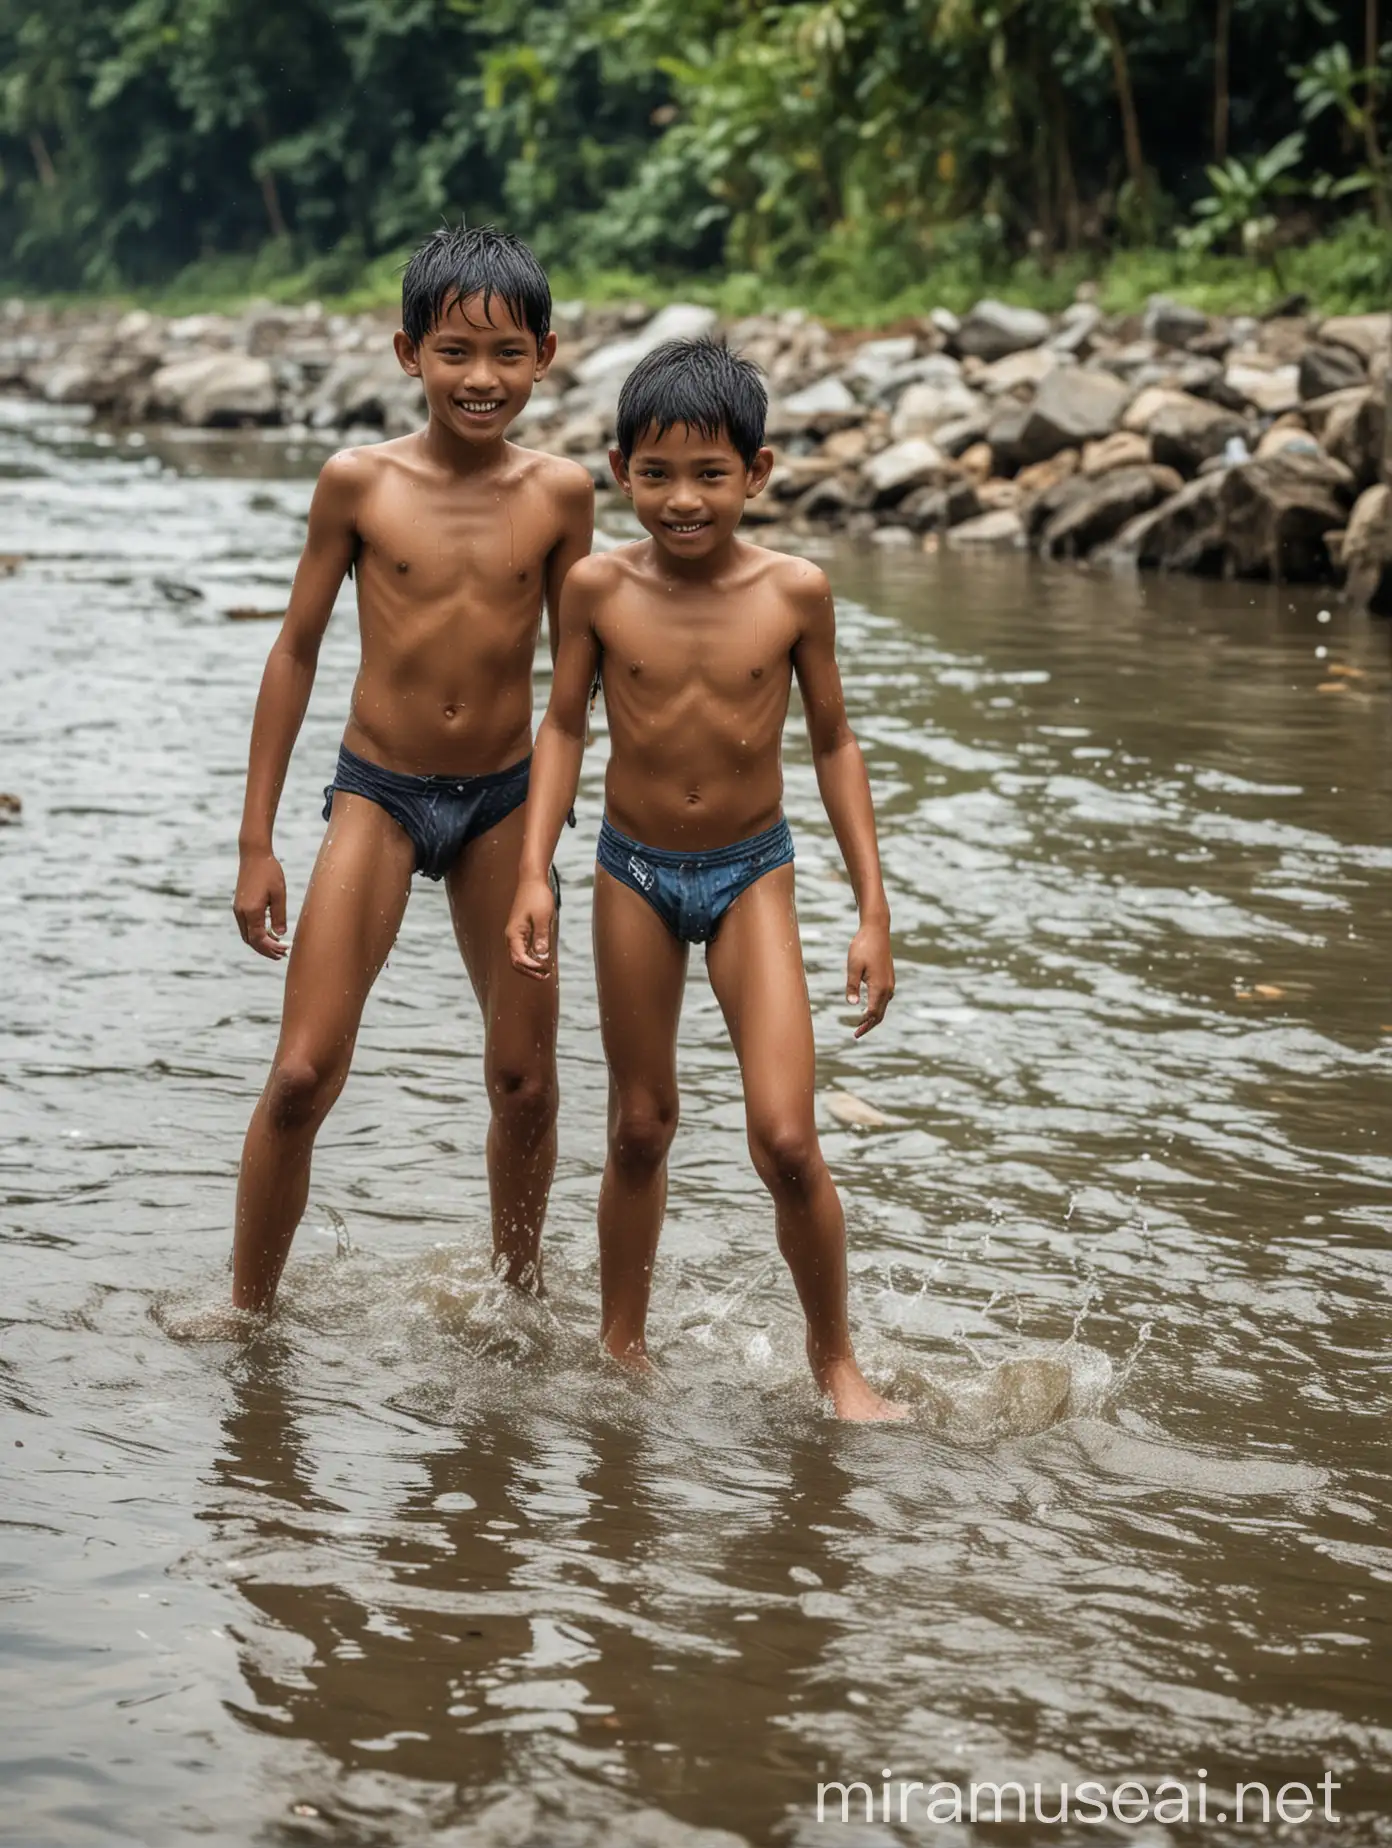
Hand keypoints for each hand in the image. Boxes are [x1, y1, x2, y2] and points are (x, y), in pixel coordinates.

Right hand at [234, 848, 288, 959]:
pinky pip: (246, 926)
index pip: (259, 939)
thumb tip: (279, 935)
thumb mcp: (279, 895)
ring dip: (260, 943)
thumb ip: (279, 916)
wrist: (254, 855)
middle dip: (265, 950)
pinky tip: (269, 933)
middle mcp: (241, 912)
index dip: (271, 948)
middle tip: (282, 954)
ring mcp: (238, 909)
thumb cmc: (269, 872)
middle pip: (251, 941)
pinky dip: (256, 934)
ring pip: (247, 935)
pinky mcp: (239, 905)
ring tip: (277, 946)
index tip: (284, 951)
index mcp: (252, 911)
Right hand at [506, 875, 556, 980]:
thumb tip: (542, 956)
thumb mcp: (543, 917)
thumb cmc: (537, 897)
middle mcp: (512, 936)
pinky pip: (524, 950)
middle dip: (530, 971)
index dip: (531, 967)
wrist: (532, 881)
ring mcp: (516, 934)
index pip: (519, 958)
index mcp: (514, 934)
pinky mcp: (521, 931)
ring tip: (546, 972)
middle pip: (516, 962)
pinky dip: (532, 958)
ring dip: (531, 967)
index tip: (545, 970)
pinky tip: (544, 960)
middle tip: (545, 976)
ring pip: (519, 957)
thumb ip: (542, 937)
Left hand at [846, 920, 893, 1036]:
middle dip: (869, 1025)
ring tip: (861, 1024)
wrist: (876, 930)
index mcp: (879, 987)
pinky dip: (877, 1007)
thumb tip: (853, 1005)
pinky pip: (884, 998)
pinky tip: (868, 1007)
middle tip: (856, 1035)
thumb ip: (852, 986)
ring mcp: (890, 983)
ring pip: (883, 1006)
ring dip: (873, 1017)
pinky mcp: (889, 978)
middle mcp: (888, 987)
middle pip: (880, 1013)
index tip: (855, 1034)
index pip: (873, 1013)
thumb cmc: (863, 946)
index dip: (864, 1024)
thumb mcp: (853, 967)